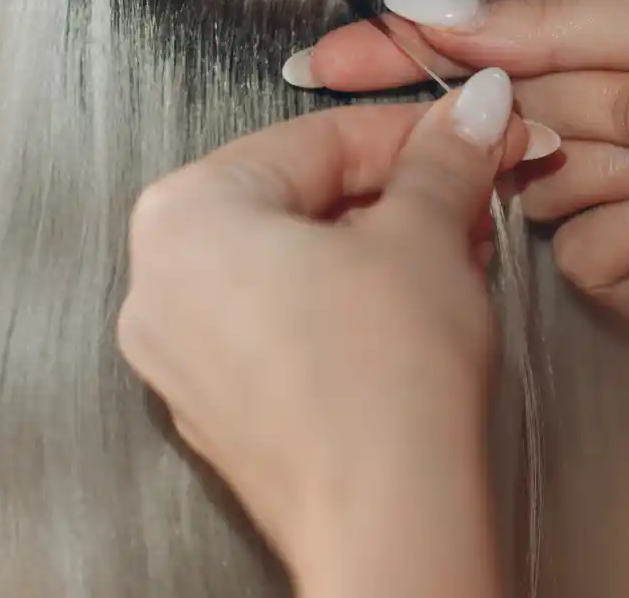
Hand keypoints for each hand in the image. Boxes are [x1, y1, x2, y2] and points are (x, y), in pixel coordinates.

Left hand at [118, 70, 535, 596]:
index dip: (410, 133)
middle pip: (295, 202)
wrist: (387, 518)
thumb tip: (469, 110)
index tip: (464, 132)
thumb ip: (442, 157)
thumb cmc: (383, 385)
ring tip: (453, 257)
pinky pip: (281, 330)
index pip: (314, 139)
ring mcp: (181, 357)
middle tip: (465, 195)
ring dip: (375, 251)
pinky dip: (342, 311)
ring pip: (289, 267)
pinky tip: (410, 318)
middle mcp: (159, 285)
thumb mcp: (427, 234)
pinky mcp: (219, 413)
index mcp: (184, 216)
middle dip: (394, 197)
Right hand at [293, 0, 628, 414]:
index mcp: (612, 40)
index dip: (394, 52)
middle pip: (517, 116)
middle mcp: (604, 120)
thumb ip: (546, 21)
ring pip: (544, 190)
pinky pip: (583, 257)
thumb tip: (429, 3)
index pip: (474, 45)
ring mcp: (616, 200)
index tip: (316, 59)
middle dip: (610, 113)